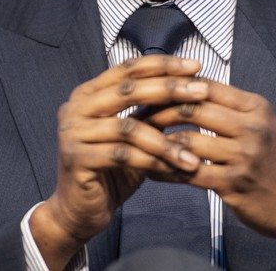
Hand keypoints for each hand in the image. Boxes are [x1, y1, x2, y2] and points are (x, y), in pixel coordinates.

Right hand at [29, 55, 207, 269]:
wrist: (78, 211)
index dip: (163, 65)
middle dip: (170, 89)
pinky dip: (153, 162)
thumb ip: (152, 111)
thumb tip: (191, 86)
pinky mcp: (77, 159)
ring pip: (128, 128)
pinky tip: (175, 169)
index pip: (129, 69)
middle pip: (129, 90)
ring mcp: (73, 132)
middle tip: (202, 92)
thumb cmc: (111, 170)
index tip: (196, 65)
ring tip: (194, 154)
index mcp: (89, 93)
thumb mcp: (135, 134)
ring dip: (165, 142)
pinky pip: (123, 156)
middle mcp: (76, 107)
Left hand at [148, 82, 275, 269]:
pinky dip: (165, 170)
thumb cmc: (273, 163)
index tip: (150, 91)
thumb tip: (187, 87)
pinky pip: (188, 172)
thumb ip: (229, 108)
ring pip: (187, 140)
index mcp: (255, 107)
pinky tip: (152, 170)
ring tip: (139, 142)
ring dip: (158, 142)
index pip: (205, 85)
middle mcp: (252, 127)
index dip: (174, 86)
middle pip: (192, 107)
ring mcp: (243, 156)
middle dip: (159, 110)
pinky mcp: (234, 184)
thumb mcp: (260, 125)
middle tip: (136, 115)